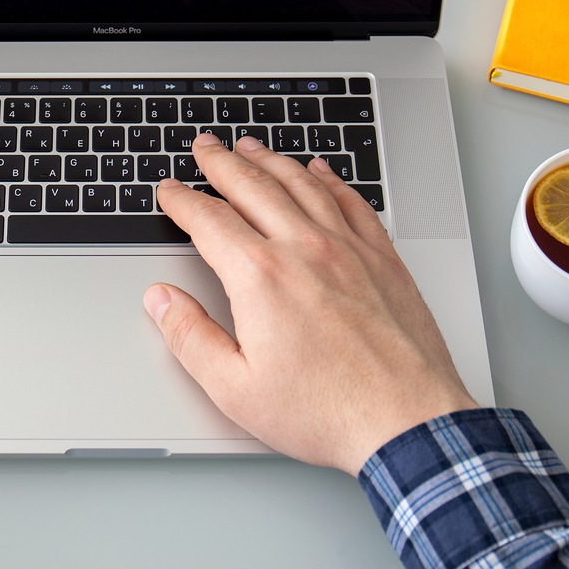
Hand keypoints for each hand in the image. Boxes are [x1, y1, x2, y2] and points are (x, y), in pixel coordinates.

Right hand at [146, 135, 476, 473]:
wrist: (407, 422)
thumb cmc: (327, 412)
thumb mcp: (236, 389)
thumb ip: (190, 338)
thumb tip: (161, 301)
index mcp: (260, 277)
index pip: (209, 220)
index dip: (182, 201)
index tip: (170, 191)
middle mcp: (304, 249)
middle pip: (253, 186)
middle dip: (221, 162)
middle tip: (206, 146)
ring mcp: (348, 249)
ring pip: (301, 184)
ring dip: (270, 160)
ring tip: (251, 146)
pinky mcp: (382, 259)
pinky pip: (351, 201)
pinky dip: (330, 180)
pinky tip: (320, 171)